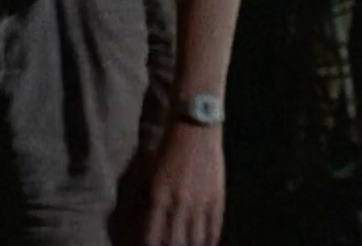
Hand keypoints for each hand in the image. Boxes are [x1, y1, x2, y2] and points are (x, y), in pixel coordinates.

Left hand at [141, 123, 225, 245]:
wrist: (195, 126)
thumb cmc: (168, 148)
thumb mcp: (150, 174)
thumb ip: (147, 201)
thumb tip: (144, 224)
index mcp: (157, 197)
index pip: (151, 237)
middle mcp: (178, 203)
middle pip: (173, 243)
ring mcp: (200, 202)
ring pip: (195, 241)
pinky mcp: (217, 198)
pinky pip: (213, 229)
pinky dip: (209, 241)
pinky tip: (205, 244)